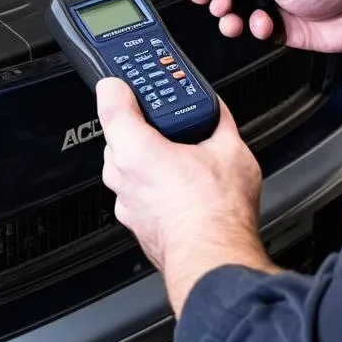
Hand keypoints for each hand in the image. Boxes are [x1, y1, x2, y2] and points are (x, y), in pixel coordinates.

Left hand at [97, 78, 272, 316]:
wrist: (214, 259)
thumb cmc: (217, 213)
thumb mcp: (230, 150)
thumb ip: (217, 121)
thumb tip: (214, 109)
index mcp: (138, 151)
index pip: (110, 104)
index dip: (116, 88)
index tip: (121, 82)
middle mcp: (124, 177)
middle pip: (116, 137)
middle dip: (137, 126)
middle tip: (161, 120)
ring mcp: (126, 203)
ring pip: (124, 168)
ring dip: (142, 157)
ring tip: (174, 154)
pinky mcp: (135, 224)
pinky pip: (134, 193)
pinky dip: (148, 184)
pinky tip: (176, 185)